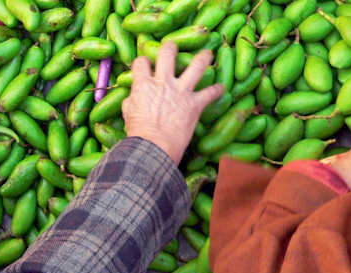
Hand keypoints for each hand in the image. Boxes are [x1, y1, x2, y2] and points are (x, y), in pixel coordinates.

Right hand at [123, 42, 224, 164]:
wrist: (154, 148)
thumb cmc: (138, 134)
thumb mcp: (128, 114)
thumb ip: (131, 101)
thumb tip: (132, 99)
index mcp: (143, 85)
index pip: (141, 63)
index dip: (142, 61)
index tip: (145, 64)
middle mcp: (163, 82)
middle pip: (168, 54)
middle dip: (171, 47)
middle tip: (173, 46)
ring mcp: (181, 92)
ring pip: (196, 66)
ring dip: (203, 58)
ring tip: (207, 53)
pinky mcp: (195, 104)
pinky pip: (210, 93)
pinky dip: (217, 90)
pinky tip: (222, 88)